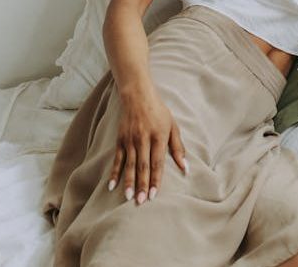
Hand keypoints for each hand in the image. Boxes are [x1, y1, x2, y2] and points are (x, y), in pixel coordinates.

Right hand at [108, 89, 187, 204]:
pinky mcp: (120, 140)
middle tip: (141, 201)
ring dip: (129, 181)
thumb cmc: (159, 113)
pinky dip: (114, 172)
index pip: (157, 162)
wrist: (138, 96)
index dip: (155, 179)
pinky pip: (117, 159)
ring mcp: (130, 140)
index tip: (154, 194)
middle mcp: (143, 139)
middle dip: (142, 184)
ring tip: (128, 197)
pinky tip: (112, 186)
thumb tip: (186, 168)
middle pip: (143, 166)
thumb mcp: (173, 127)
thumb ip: (178, 148)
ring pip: (129, 164)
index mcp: (158, 137)